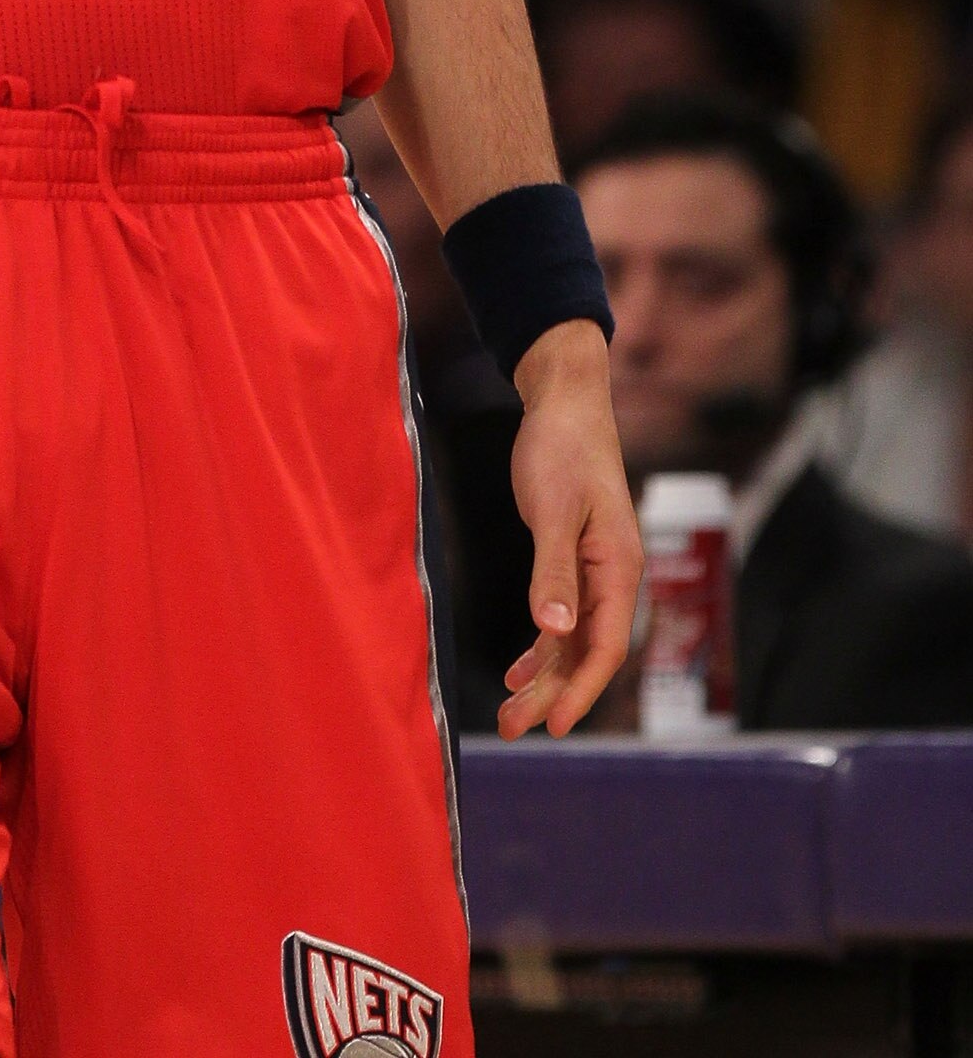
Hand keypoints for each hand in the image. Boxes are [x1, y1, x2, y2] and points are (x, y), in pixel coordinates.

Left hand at [498, 320, 641, 738]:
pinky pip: (563, 618)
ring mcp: (597, 570)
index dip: (581, 690)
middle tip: (513, 729)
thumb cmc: (561, 448)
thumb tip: (554, 629)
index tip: (555, 726)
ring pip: (572, 640)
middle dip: (552, 694)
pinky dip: (542, 647)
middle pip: (587, 652)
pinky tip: (518, 670)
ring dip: (543, 677)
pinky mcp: (575, 559)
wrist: (565, 400)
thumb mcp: (553, 509)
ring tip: (509, 714)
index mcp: (619, 567)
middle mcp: (614, 576)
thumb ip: (554, 570)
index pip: (605, 646)